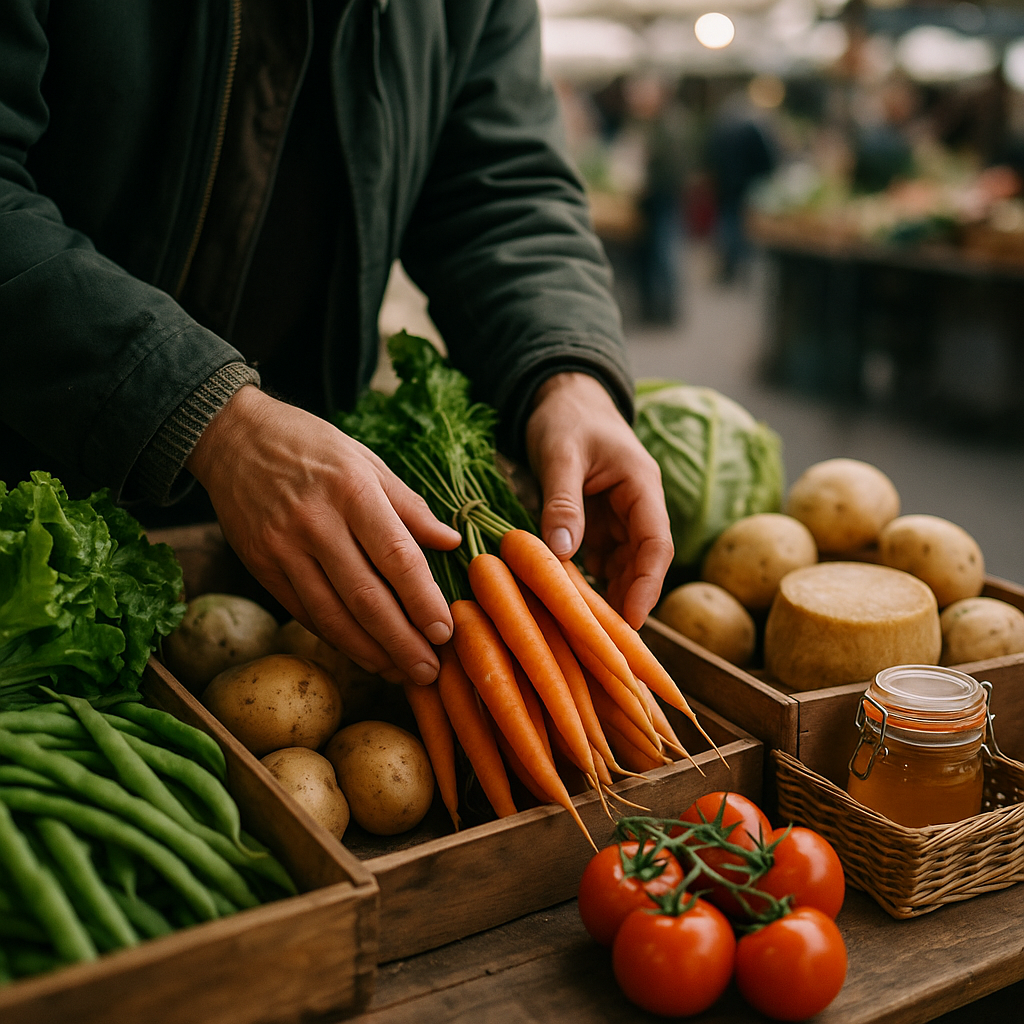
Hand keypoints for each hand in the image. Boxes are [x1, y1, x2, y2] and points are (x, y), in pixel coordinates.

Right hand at [185, 386, 461, 683]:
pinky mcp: (261, 566)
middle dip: (402, 641)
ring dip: (370, 651)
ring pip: (332, 615)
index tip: (446, 631)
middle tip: (430, 670)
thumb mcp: (367, 460)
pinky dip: (336, 638)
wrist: (234, 437)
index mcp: (353, 491)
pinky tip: (363, 653)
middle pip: (366, 597)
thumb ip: (409, 506)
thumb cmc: (312, 446)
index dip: (423, 600)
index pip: (397, 557)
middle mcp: (317, 523)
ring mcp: (283, 548)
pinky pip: (304, 612)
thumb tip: (451, 542)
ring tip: (400, 672)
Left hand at [524, 373, 672, 627]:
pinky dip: (583, 578)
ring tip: (582, 624)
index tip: (633, 620)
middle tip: (602, 636)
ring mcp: (616, 516)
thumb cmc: (565, 417)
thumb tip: (561, 551)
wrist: (558, 396)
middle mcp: (635, 505)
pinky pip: (596, 557)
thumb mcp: (560, 454)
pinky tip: (566, 597)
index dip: (648, 584)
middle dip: (626, 598)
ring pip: (619, 564)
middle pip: (641, 562)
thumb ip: (563, 501)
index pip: (656, 543)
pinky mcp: (596, 522)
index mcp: (641, 485)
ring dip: (604, 592)